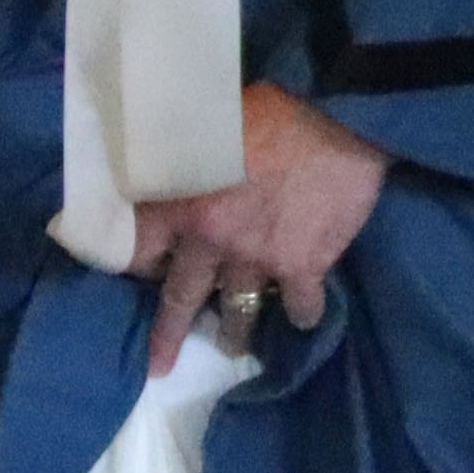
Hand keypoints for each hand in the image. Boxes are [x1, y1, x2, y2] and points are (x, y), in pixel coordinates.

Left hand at [131, 87, 389, 371]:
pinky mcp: (305, 268)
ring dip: (236, 332)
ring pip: (239, 312)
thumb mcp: (207, 123)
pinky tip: (303, 315)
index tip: (136, 275)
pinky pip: (300, 307)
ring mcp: (259, 259)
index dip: (134, 264)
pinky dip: (302, 313)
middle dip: (169, 334)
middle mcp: (212, 239)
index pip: (138, 247)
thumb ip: (188, 158)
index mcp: (182, 200)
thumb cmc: (273, 108)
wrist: (340, 117)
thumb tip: (175, 166)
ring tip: (234, 344)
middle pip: (180, 298)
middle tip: (161, 364)